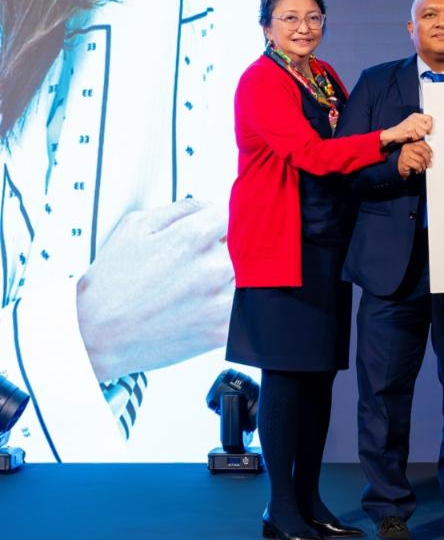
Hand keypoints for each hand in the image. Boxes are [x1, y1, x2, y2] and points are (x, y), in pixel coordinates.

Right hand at [77, 200, 233, 381]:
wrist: (97, 335)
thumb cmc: (112, 284)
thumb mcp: (135, 227)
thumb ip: (181, 208)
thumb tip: (209, 204)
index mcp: (193, 237)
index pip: (235, 214)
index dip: (226, 219)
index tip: (221, 226)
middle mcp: (213, 267)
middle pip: (246, 245)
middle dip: (230, 248)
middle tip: (206, 259)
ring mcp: (222, 300)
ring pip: (250, 276)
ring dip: (235, 276)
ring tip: (203, 284)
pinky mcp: (224, 330)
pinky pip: (246, 308)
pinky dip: (237, 304)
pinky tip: (212, 305)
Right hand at [382, 113, 432, 144]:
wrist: (393, 134)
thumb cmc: (405, 131)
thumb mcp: (415, 125)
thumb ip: (423, 125)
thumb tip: (432, 130)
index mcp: (416, 115)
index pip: (430, 118)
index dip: (430, 126)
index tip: (428, 131)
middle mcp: (414, 118)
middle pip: (427, 127)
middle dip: (424, 133)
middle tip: (418, 134)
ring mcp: (411, 123)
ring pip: (422, 133)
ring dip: (418, 136)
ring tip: (412, 135)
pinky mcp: (408, 129)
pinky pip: (416, 136)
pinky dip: (414, 138)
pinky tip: (409, 136)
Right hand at [397, 140, 432, 177]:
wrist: (399, 169)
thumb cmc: (408, 162)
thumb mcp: (416, 155)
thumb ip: (423, 154)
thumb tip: (431, 156)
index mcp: (410, 144)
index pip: (422, 143)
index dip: (429, 149)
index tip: (431, 155)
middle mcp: (407, 148)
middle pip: (423, 151)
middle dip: (428, 159)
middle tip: (428, 164)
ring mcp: (405, 154)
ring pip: (421, 160)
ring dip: (423, 166)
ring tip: (422, 168)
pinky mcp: (405, 162)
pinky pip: (417, 166)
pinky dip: (419, 169)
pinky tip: (417, 170)